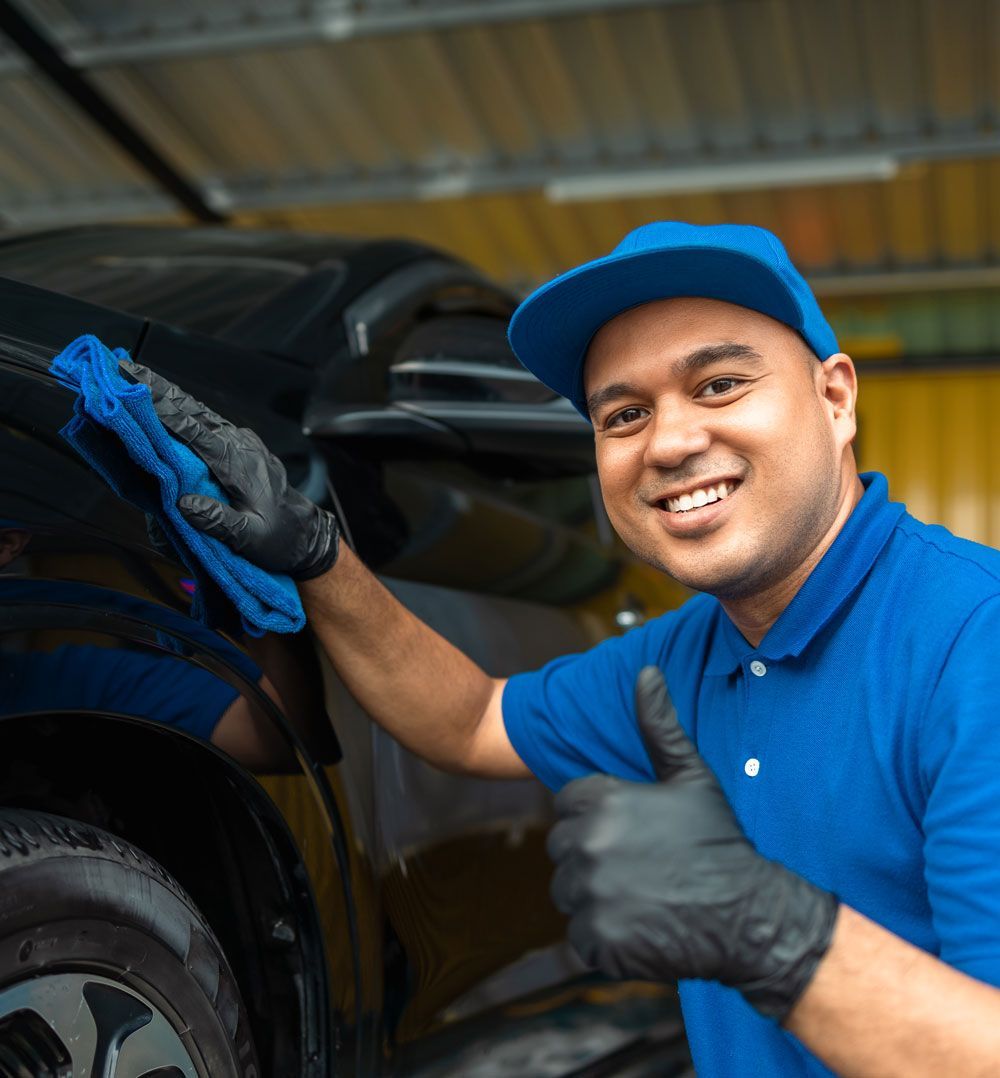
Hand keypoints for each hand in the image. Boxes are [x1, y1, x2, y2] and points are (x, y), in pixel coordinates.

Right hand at [121, 359, 338, 579]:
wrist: (304, 534)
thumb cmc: (278, 538)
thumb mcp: (250, 538)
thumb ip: (218, 521)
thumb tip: (183, 504)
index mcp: (240, 465)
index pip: (196, 433)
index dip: (165, 412)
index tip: (138, 393)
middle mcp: (241, 446)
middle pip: (194, 411)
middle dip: (158, 388)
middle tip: (125, 367)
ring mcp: (242, 442)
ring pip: (200, 412)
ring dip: (168, 393)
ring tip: (136, 374)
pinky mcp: (241, 445)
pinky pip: (208, 422)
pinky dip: (183, 408)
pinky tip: (166, 399)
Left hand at [546, 666, 838, 1021]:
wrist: (749, 914)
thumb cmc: (718, 840)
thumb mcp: (689, 775)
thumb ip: (658, 724)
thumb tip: (646, 672)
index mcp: (600, 800)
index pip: (568, 803)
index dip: (599, 816)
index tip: (633, 831)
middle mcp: (587, 844)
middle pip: (563, 848)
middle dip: (593, 855)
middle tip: (641, 866)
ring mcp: (590, 894)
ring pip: (568, 891)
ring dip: (595, 896)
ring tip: (642, 894)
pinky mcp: (598, 940)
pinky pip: (581, 935)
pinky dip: (605, 936)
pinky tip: (642, 925)